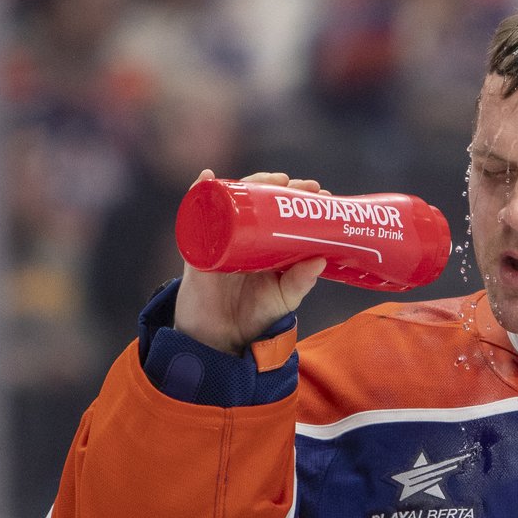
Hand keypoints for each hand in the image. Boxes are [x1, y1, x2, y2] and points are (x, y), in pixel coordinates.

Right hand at [173, 169, 328, 354]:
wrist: (219, 338)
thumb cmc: (255, 315)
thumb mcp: (283, 298)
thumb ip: (299, 282)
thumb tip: (320, 260)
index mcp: (268, 243)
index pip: (283, 211)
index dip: (298, 197)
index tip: (317, 191)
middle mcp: (245, 235)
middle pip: (259, 199)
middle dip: (277, 185)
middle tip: (295, 183)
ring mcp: (222, 236)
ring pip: (233, 200)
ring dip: (248, 183)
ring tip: (267, 179)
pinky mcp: (199, 245)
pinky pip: (196, 215)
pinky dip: (200, 193)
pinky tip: (207, 178)